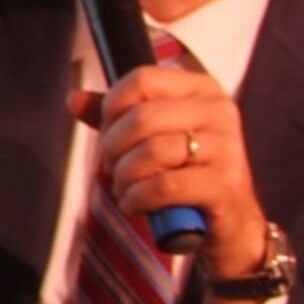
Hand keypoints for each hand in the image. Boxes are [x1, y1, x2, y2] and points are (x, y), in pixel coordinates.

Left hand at [74, 63, 274, 303]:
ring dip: (123, 175)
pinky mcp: (225, 185)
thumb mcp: (155, 136)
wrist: (230, 223)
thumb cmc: (185, 172)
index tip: (107, 134)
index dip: (111, 108)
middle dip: (112, 147)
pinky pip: (163, 186)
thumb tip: (73, 100)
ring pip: (151, 151)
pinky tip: (133, 204)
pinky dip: (137, 198)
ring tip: (122, 188)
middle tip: (110, 167)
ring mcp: (227, 148)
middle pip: (142, 116)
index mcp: (202, 89)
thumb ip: (117, 116)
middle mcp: (220, 112)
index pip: (142, 79)